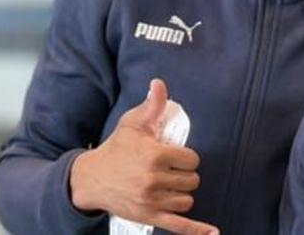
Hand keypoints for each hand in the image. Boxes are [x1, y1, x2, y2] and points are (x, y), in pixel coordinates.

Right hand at [69, 79, 216, 234]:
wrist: (90, 179)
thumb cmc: (116, 149)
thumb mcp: (132, 124)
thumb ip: (152, 106)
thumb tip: (159, 84)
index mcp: (155, 155)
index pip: (192, 159)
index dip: (186, 158)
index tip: (174, 157)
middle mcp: (154, 179)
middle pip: (192, 180)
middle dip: (184, 176)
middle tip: (168, 172)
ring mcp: (151, 200)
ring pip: (187, 200)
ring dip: (181, 194)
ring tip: (166, 186)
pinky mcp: (149, 216)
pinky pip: (178, 225)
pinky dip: (196, 230)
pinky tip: (213, 234)